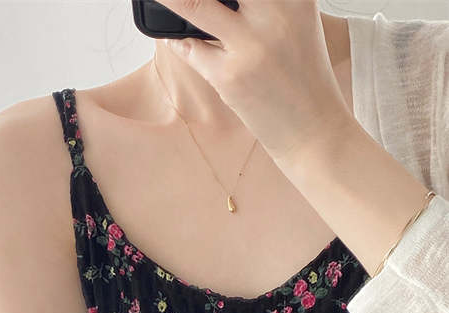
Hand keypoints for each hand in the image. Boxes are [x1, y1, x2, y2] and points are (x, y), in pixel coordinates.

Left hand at [156, 0, 352, 161]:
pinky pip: (190, 49)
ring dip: (172, 0)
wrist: (312, 129)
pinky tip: (177, 39)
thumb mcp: (296, 23)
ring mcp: (251, 45)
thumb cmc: (301, 77)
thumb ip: (264, 4)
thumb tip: (221, 0)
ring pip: (194, 6)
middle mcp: (276, 13)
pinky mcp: (230, 76)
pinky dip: (180, 42)